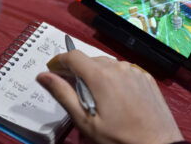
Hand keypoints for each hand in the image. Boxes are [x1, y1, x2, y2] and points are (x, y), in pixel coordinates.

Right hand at [36, 50, 183, 143]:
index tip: (53, 68)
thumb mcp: (86, 121)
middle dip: (77, 70)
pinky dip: (113, 77)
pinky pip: (123, 70)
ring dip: (96, 73)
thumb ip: (63, 94)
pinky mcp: (145, 77)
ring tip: (95, 95)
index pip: (73, 56)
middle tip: (72, 87)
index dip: (59, 60)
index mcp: (101, 77)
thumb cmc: (121, 139)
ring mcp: (134, 71)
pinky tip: (114, 94)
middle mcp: (119, 68)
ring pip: (107, 64)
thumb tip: (45, 77)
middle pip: (89, 60)